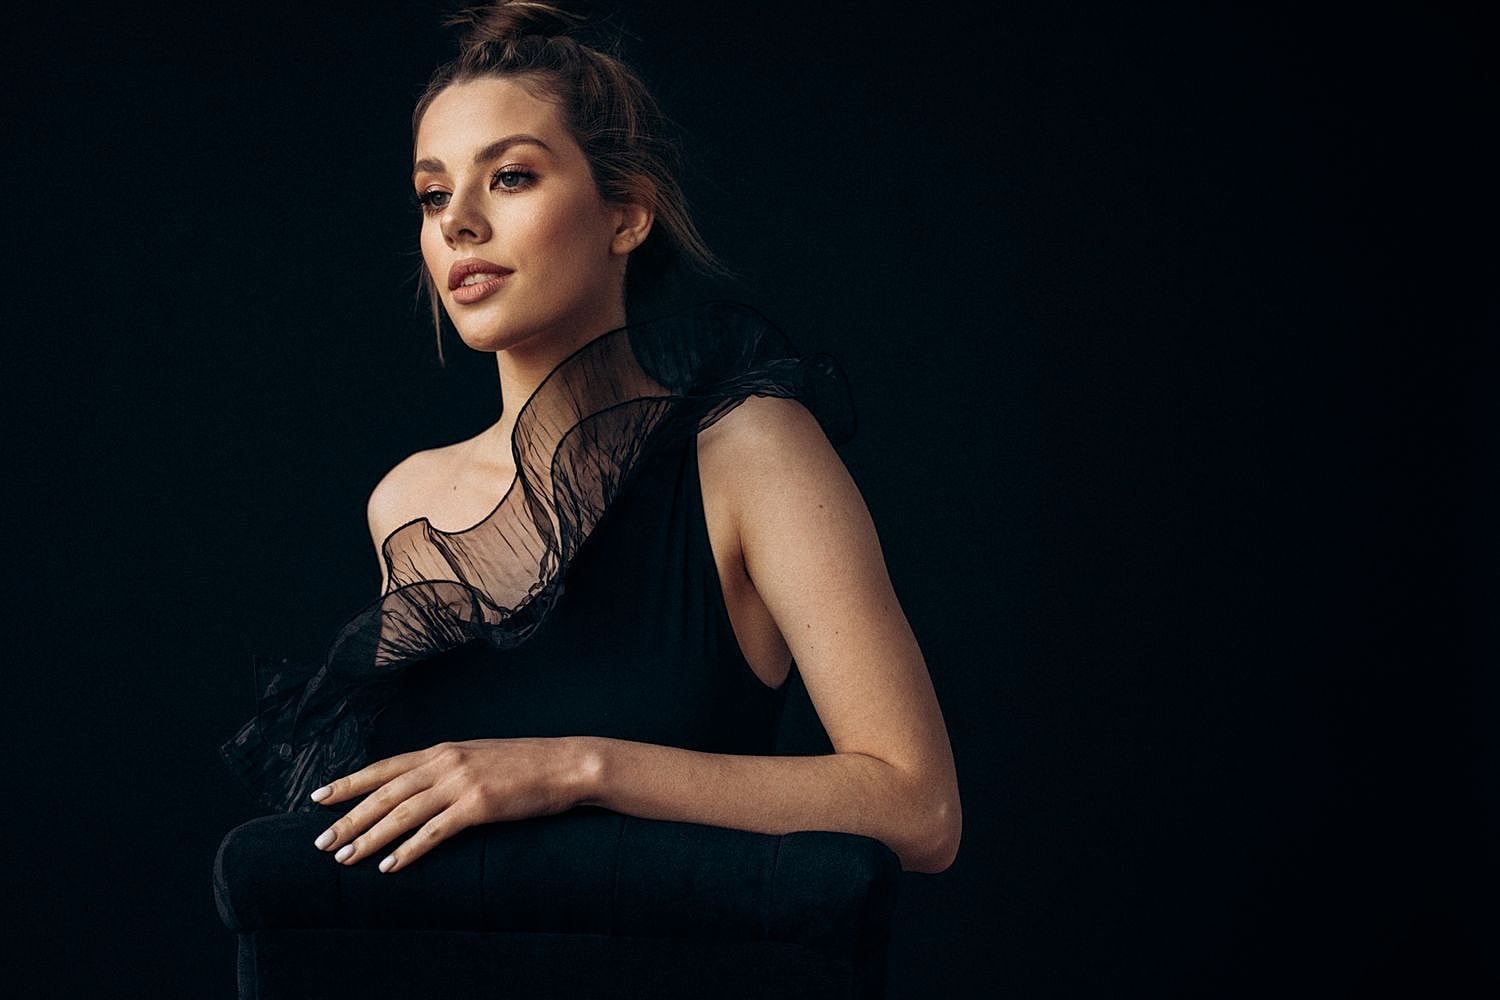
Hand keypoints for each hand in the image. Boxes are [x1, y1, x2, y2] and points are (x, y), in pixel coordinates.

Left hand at [308, 738, 587, 872]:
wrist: (567, 764)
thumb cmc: (527, 764)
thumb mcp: (479, 756)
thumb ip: (448, 768)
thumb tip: (420, 785)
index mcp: (443, 750)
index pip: (384, 768)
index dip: (348, 782)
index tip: (319, 797)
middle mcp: (445, 762)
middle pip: (384, 793)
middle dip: (348, 817)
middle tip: (321, 842)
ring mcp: (461, 783)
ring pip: (401, 814)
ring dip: (369, 838)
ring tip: (345, 858)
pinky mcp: (478, 806)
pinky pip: (433, 832)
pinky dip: (407, 850)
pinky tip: (389, 866)